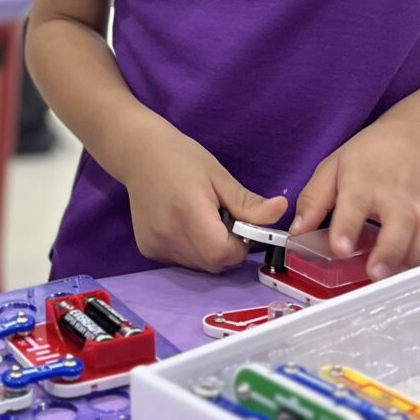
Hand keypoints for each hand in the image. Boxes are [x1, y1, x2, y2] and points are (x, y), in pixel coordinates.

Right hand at [118, 127, 287, 273]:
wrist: (138, 153)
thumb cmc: (182, 158)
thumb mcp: (219, 176)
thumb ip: (249, 203)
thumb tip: (281, 211)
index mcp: (189, 213)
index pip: (223, 254)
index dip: (238, 246)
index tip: (239, 226)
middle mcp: (169, 235)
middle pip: (212, 264)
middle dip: (226, 249)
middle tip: (221, 219)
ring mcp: (155, 245)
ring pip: (198, 266)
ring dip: (209, 251)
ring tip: (202, 220)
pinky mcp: (148, 250)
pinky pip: (182, 261)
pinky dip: (192, 250)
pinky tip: (184, 225)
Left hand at [291, 125, 419, 280]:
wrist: (413, 138)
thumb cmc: (367, 157)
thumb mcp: (332, 167)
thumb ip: (313, 200)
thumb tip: (296, 232)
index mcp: (363, 182)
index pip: (355, 205)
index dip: (347, 228)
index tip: (340, 249)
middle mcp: (396, 196)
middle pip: (402, 223)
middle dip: (391, 250)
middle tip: (376, 274)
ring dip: (418, 258)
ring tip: (398, 277)